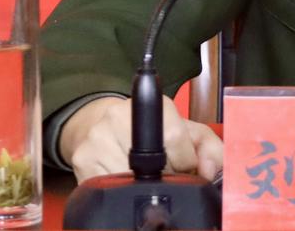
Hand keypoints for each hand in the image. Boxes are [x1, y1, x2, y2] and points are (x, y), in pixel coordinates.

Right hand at [58, 94, 224, 183]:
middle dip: (165, 175)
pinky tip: (124, 177)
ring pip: (131, 181)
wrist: (100, 126)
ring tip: (143, 172)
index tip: (184, 164)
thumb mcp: (186, 132)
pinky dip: (121, 190)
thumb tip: (212, 171)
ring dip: (142, 185)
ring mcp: (97, 138)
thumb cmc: (149, 132)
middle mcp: (120, 115)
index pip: (174, 138)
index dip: (184, 161)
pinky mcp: (82, 161)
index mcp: (151, 104)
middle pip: (152, 164)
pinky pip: (109, 188)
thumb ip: (210, 148)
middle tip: (164, 170)